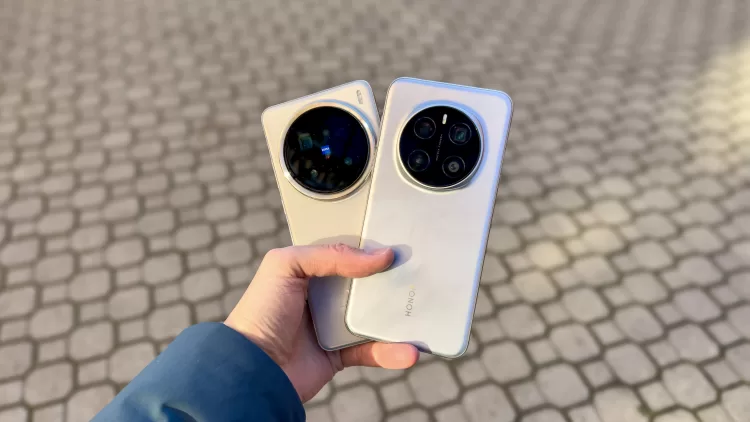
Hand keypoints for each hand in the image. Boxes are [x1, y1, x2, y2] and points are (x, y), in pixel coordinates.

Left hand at [224, 244, 419, 401]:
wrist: (251, 368)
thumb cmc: (260, 312)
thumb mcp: (287, 265)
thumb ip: (331, 255)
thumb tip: (379, 256)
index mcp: (308, 271)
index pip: (346, 254)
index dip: (370, 248)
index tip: (398, 244)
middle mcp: (322, 296)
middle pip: (366, 284)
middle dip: (392, 280)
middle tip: (420, 273)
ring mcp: (332, 326)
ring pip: (374, 317)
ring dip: (399, 316)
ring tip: (423, 312)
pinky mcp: (339, 355)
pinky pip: (372, 351)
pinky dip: (392, 352)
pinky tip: (409, 351)